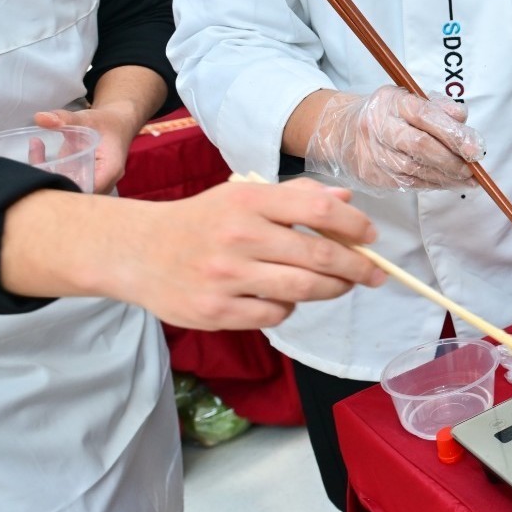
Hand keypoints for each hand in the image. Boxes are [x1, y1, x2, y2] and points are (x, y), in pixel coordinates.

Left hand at [33, 104, 144, 193]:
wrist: (114, 125)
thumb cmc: (106, 122)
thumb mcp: (87, 118)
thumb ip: (65, 118)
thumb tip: (39, 117)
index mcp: (110, 169)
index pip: (90, 189)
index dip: (67, 188)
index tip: (46, 176)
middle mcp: (103, 182)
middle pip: (77, 194)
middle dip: (52, 185)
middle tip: (33, 166)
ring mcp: (91, 183)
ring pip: (69, 192)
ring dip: (47, 178)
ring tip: (35, 154)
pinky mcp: (81, 180)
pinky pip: (64, 184)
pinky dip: (47, 173)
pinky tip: (38, 153)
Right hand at [110, 179, 387, 328]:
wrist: (136, 251)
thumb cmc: (202, 221)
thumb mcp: (244, 197)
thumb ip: (296, 197)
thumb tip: (347, 202)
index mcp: (249, 201)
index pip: (319, 209)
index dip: (355, 225)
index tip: (371, 237)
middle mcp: (239, 236)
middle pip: (319, 256)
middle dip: (357, 267)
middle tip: (374, 274)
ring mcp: (226, 277)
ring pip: (304, 289)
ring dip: (333, 289)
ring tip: (342, 286)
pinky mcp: (216, 311)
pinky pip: (275, 315)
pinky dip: (291, 308)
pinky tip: (286, 298)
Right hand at [304, 87, 484, 190]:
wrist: (344, 130)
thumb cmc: (387, 113)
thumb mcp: (410, 99)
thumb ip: (439, 107)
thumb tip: (463, 121)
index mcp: (392, 101)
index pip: (425, 116)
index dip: (453, 133)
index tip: (475, 148)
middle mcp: (379, 126)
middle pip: (420, 146)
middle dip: (452, 160)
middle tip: (473, 168)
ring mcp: (373, 153)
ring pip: (415, 170)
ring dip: (446, 177)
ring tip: (467, 178)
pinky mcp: (372, 174)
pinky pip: (408, 183)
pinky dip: (432, 184)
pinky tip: (448, 183)